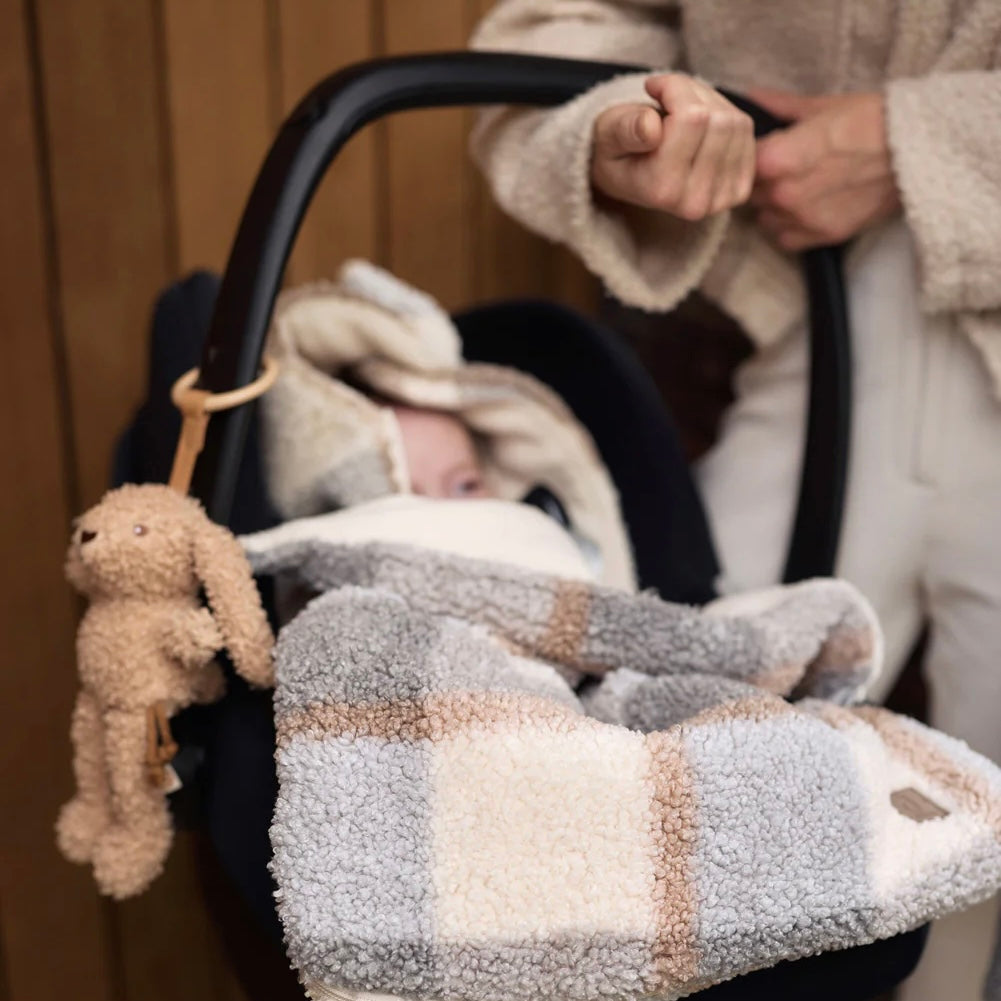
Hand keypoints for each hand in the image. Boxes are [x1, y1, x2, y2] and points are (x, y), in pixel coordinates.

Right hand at [590, 73, 754, 220]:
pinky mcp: (738, 191)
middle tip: (668, 99)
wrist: (629, 179)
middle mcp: (694, 202)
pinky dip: (725, 118)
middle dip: (694, 95)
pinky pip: (746, 134)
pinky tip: (700, 128)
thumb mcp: (608, 135)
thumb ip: (625, 129)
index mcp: (662, 189)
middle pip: (718, 119)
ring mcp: (720, 200)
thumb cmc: (617, 150)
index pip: (692, 117)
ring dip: (710, 104)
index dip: (675, 88)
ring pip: (735, 122)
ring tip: (682, 112)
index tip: (653, 88)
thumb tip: (650, 127)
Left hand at [748, 88, 900, 249]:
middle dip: (760, 183)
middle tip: (779, 169)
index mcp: (777, 159)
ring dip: (772, 208)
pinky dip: (788, 228)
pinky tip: (803, 210)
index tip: (757, 152)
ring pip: (764, 219)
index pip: (738, 166)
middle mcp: (784, 195)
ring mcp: (802, 219)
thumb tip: (749, 98)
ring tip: (793, 189)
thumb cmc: (872, 120)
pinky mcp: (821, 236)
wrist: (918, 150)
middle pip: (750, 194)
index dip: (745, 159)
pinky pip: (785, 239)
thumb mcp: (824, 106)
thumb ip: (780, 108)